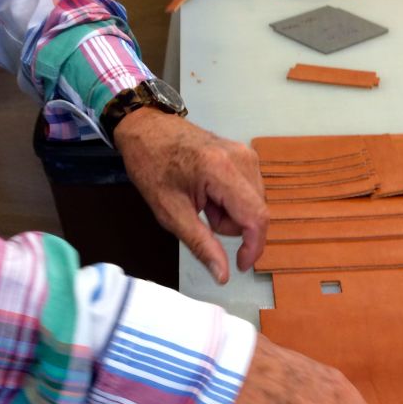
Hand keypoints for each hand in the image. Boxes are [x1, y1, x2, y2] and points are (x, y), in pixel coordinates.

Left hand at [114, 108, 267, 283]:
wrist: (147, 128)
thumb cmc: (153, 166)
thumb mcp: (171, 213)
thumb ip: (201, 245)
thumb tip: (222, 275)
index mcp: (222, 170)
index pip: (256, 217)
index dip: (253, 247)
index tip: (240, 265)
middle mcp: (242, 159)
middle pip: (255, 214)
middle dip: (230, 225)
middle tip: (200, 214)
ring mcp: (246, 154)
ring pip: (253, 205)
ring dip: (230, 213)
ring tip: (202, 200)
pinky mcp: (246, 155)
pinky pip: (249, 193)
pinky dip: (231, 200)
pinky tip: (209, 192)